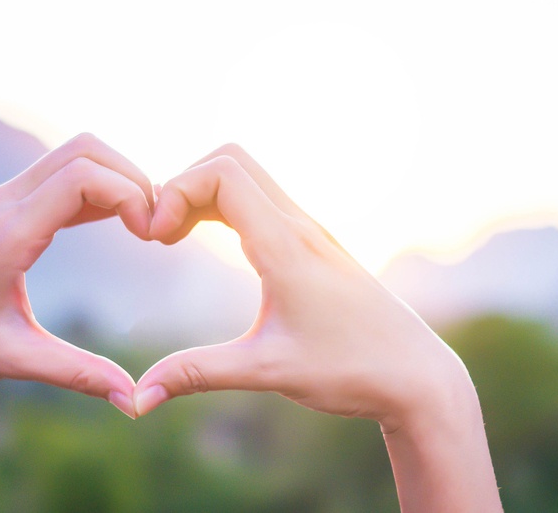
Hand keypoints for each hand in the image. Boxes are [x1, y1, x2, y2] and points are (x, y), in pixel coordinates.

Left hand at [0, 133, 152, 416]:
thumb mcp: (8, 359)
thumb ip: (75, 374)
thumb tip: (133, 401)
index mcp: (8, 234)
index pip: (82, 177)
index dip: (130, 194)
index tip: (150, 235)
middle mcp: (5, 202)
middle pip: (86, 149)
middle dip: (133, 177)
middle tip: (154, 225)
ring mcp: (2, 196)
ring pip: (74, 153)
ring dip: (116, 177)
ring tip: (141, 223)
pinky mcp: (3, 202)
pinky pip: (59, 172)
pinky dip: (96, 185)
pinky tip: (114, 220)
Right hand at [133, 144, 500, 510]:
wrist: (419, 377)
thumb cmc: (352, 371)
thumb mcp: (267, 372)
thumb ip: (197, 374)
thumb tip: (138, 398)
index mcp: (286, 246)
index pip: (222, 173)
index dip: (175, 191)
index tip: (155, 239)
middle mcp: (299, 226)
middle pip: (231, 159)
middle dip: (183, 183)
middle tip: (160, 234)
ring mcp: (310, 231)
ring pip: (247, 176)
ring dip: (203, 193)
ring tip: (174, 238)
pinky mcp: (314, 244)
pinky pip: (262, 200)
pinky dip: (224, 205)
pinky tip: (211, 242)